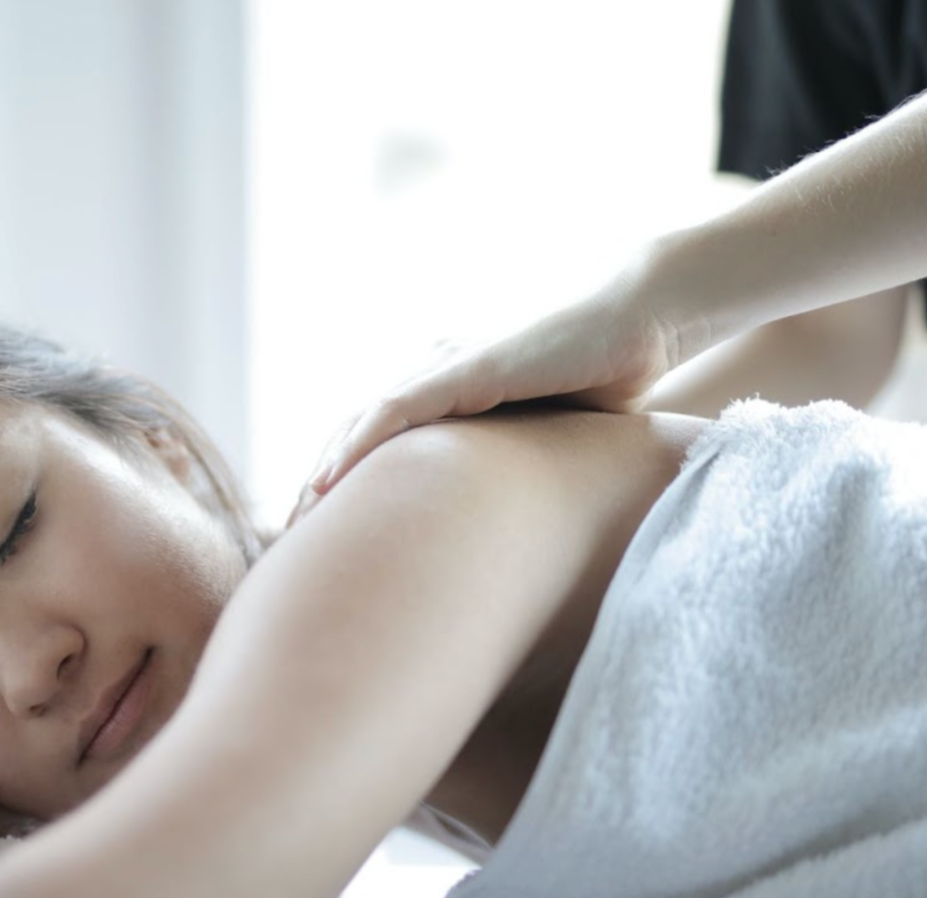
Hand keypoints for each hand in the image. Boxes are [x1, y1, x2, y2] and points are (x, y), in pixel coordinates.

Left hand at [288, 294, 678, 524]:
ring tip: (298, 518)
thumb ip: (512, 477)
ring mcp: (444, 370)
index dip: (343, 488)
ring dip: (325, 471)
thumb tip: (505, 544)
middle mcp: (434, 379)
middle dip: (319, 489)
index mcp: (447, 398)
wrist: (637, 326)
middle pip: (355, 438)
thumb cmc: (601, 386)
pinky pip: (395, 408)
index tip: (319, 540)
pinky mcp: (462, 368)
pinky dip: (358, 442)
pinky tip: (329, 477)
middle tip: (289, 543)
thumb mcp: (543, 448)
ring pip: (362, 424)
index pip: (377, 446)